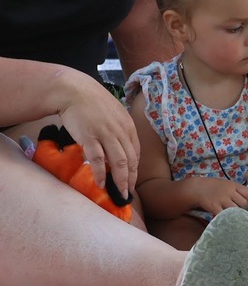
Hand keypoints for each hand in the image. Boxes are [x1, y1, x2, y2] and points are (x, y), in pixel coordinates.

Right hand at [55, 71, 139, 198]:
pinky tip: (100, 184)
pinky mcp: (90, 137)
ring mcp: (107, 135)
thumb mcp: (114, 115)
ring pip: (119, 163)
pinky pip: (99, 160)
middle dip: (130, 180)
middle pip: (130, 161)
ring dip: (120, 181)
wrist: (75, 91)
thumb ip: (119, 131)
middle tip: (127, 195)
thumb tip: (118, 149)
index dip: (134, 170)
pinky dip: (101, 174)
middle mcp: (121, 132)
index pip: (136, 153)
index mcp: (129, 126)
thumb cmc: (93, 103)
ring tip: (119, 194)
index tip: (131, 182)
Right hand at [192, 177, 247, 214]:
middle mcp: (229, 192)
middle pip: (243, 203)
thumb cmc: (215, 187)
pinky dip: (227, 218)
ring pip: (236, 209)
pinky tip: (228, 219)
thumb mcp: (228, 184)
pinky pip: (224, 215)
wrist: (198, 188)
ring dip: (238, 215)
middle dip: (246, 210)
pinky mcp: (214, 206)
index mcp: (234, 185)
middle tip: (244, 213)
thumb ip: (237, 190)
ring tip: (237, 217)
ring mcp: (221, 199)